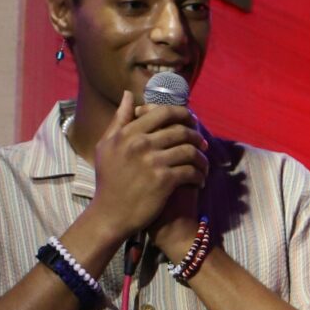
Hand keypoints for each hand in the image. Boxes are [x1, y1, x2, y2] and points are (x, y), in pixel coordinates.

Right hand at [70, 91, 205, 260]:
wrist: (110, 215)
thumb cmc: (108, 181)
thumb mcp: (106, 146)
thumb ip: (119, 119)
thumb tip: (128, 95)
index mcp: (128, 132)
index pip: (163, 112)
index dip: (183, 114)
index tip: (192, 122)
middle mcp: (140, 143)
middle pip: (180, 130)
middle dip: (197, 136)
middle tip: (203, 143)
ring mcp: (152, 161)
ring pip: (189, 150)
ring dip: (202, 158)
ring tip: (203, 164)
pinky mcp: (163, 180)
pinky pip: (191, 171)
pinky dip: (199, 175)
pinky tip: (200, 181)